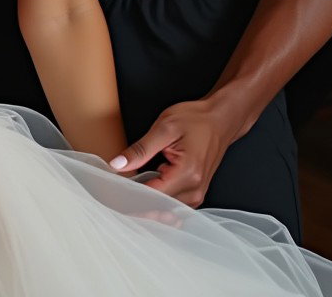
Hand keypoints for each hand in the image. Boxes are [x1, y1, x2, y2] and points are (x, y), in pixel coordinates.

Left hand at [108, 97, 241, 206]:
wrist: (220, 120)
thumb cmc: (195, 120)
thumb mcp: (164, 128)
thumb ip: (140, 149)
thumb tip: (117, 165)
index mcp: (187, 174)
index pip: (152, 196)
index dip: (130, 197)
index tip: (112, 195)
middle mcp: (195, 190)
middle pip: (159, 208)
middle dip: (136, 204)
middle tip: (114, 199)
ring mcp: (197, 194)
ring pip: (166, 211)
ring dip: (147, 206)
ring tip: (126, 197)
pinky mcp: (196, 193)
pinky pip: (174, 206)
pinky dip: (158, 203)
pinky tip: (144, 196)